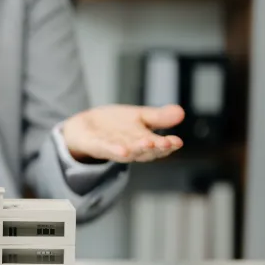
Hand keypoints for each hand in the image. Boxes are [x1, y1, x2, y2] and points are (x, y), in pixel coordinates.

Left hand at [61, 104, 184, 162]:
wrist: (84, 127)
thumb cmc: (115, 126)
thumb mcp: (139, 116)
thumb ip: (158, 117)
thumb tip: (181, 112)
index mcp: (143, 143)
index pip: (159, 146)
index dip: (168, 145)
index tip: (178, 142)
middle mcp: (129, 149)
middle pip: (144, 152)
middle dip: (155, 148)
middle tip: (165, 143)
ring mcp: (112, 149)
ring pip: (126, 153)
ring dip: (137, 150)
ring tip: (147, 145)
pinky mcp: (94, 145)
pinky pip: (104, 148)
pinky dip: (113, 149)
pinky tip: (122, 150)